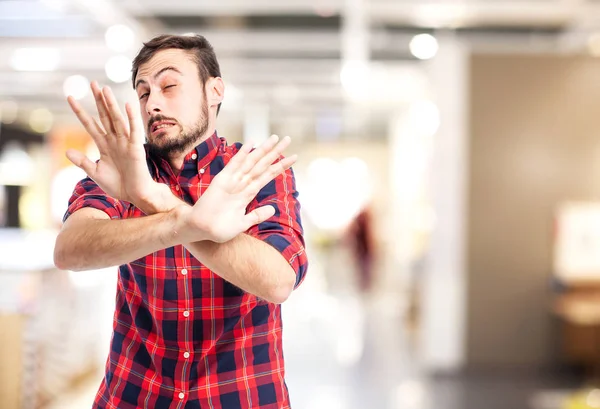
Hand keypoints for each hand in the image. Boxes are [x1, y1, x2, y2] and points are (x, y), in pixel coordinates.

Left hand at [65, 82, 170, 210]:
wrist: (135, 195)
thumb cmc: (119, 185)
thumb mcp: (96, 173)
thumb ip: (82, 162)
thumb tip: (66, 151)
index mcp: (104, 145)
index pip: (90, 124)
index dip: (80, 112)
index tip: (70, 97)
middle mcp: (114, 140)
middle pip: (104, 116)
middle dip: (98, 100)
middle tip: (92, 83)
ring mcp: (125, 142)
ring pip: (116, 120)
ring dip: (110, 104)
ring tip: (104, 89)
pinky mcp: (136, 148)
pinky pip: (134, 130)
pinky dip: (131, 118)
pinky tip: (127, 105)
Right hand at [180, 134, 296, 242]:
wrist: (201, 231)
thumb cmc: (220, 228)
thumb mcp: (243, 223)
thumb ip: (257, 215)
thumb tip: (273, 209)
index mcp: (248, 193)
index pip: (267, 175)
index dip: (280, 166)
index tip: (293, 157)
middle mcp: (242, 184)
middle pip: (262, 164)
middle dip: (275, 152)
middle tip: (287, 139)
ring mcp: (233, 181)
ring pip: (252, 162)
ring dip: (263, 150)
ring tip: (275, 138)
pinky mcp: (222, 181)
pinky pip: (234, 165)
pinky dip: (242, 154)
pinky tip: (251, 144)